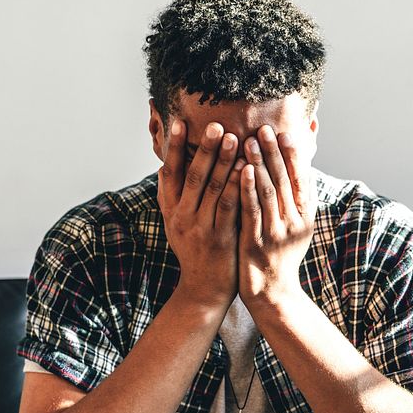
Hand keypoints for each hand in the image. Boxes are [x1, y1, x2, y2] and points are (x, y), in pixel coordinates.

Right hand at [157, 119, 244, 309]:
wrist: (204, 290)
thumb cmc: (195, 251)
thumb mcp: (176, 224)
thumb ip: (172, 196)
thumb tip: (164, 166)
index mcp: (170, 211)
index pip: (170, 173)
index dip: (173, 147)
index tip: (179, 122)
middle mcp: (182, 218)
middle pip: (192, 177)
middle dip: (204, 149)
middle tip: (214, 125)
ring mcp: (201, 229)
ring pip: (212, 189)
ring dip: (224, 162)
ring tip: (234, 138)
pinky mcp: (220, 239)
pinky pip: (230, 208)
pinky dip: (238, 186)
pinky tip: (247, 169)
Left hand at [238, 124, 316, 309]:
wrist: (273, 292)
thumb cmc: (281, 255)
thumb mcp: (297, 227)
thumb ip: (298, 199)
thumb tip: (300, 169)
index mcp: (305, 215)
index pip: (300, 178)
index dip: (293, 155)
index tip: (284, 132)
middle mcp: (294, 221)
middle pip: (284, 180)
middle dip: (273, 152)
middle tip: (263, 129)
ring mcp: (276, 232)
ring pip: (268, 191)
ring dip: (258, 164)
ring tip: (248, 141)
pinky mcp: (256, 242)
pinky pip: (251, 210)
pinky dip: (246, 187)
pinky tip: (240, 170)